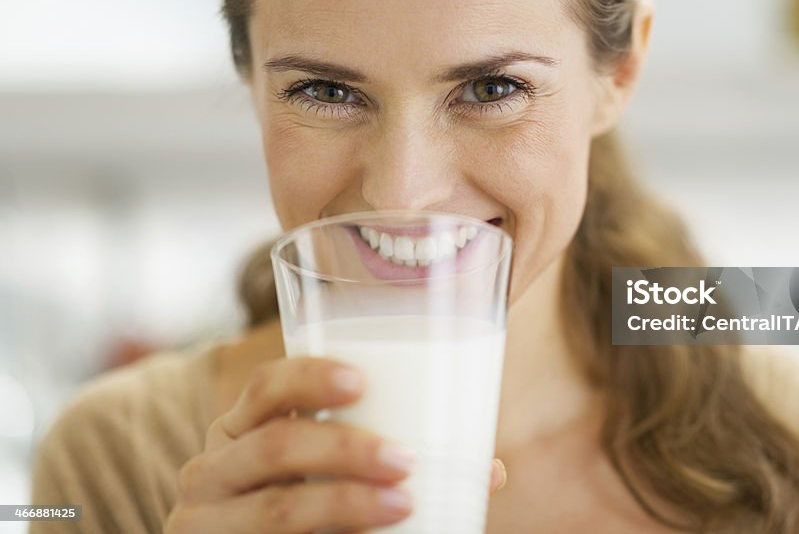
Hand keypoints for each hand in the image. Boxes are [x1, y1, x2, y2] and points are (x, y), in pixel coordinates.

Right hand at [165, 357, 507, 532]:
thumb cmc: (296, 507)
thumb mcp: (318, 477)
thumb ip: (385, 461)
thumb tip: (490, 472)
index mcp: (241, 429)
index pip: (268, 385)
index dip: (311, 378)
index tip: (363, 382)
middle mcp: (212, 469)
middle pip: (275, 445)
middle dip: (345, 449)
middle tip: (407, 459)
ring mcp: (207, 521)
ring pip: (277, 507)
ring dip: (345, 503)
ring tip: (403, 503)